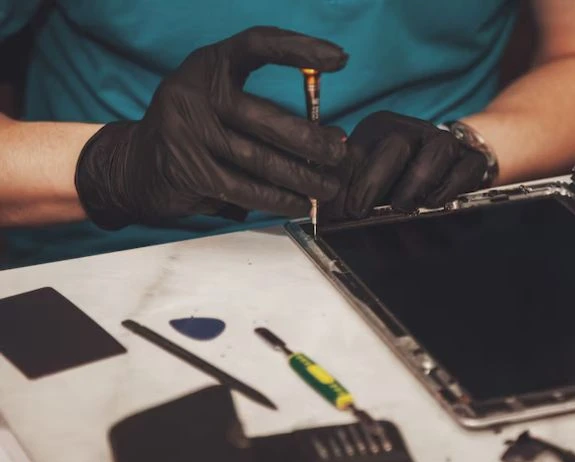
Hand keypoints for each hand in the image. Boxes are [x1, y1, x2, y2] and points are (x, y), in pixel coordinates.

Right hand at [74, 26, 347, 229]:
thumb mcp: (218, 102)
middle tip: (339, 153)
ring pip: (260, 160)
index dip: (299, 49)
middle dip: (312, 141)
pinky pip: (244, 189)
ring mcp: (187, 134)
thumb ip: (262, 107)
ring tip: (328, 187)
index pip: (257, 44)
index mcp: (207, 66)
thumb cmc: (194, 131)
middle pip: (266, 117)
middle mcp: (194, 93)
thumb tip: (329, 135)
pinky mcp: (187, 172)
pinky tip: (299, 205)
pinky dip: (277, 200)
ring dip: (302, 178)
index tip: (338, 58)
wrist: (135, 165)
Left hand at [326, 111, 487, 219]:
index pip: (359, 150)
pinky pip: (465, 168)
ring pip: (436, 151)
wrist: (444, 164)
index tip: (344, 210)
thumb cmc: (395, 177)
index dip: (349, 182)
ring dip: (416, 182)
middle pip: (396, 144)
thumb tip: (322, 211)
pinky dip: (450, 187)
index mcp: (378, 129)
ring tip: (403, 205)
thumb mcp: (363, 177)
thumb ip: (344, 188)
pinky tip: (434, 203)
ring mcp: (443, 142)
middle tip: (362, 212)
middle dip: (375, 181)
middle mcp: (411, 129)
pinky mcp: (470, 158)